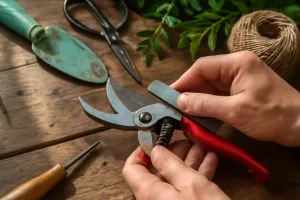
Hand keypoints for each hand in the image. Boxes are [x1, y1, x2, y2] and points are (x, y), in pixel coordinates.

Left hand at [123, 140, 228, 199]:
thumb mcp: (190, 184)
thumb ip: (170, 164)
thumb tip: (155, 149)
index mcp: (150, 193)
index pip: (132, 169)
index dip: (141, 151)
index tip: (154, 140)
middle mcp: (156, 199)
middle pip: (157, 169)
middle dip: (173, 152)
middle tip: (186, 140)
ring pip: (175, 176)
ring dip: (189, 159)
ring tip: (201, 145)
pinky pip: (187, 187)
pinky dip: (197, 172)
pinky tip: (209, 160)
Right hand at [172, 51, 299, 145]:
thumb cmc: (272, 115)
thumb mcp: (235, 111)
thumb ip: (205, 105)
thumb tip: (180, 101)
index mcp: (237, 63)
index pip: (202, 67)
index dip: (183, 80)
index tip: (168, 94)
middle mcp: (236, 67)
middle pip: (204, 77)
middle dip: (188, 92)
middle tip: (172, 106)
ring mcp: (238, 79)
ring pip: (209, 87)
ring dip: (197, 100)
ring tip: (182, 113)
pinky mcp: (240, 91)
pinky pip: (217, 95)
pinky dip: (207, 105)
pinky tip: (197, 115)